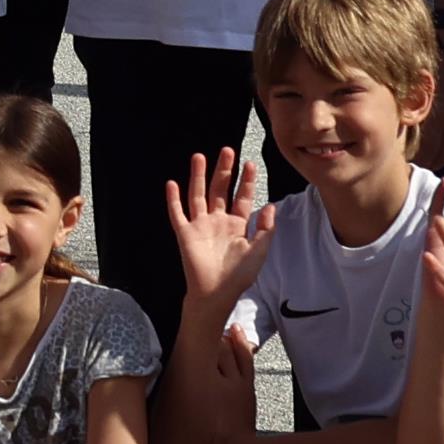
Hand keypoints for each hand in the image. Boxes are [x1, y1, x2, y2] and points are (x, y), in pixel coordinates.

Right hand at [168, 147, 272, 321]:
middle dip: (224, 171)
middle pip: (220, 190)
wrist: (217, 293)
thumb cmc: (239, 276)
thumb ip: (265, 229)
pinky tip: (172, 183)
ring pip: (198, 195)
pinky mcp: (185, 233)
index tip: (250, 163)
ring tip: (199, 157)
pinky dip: (174, 199)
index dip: (246, 181)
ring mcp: (200, 226)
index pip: (242, 197)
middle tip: (227, 151)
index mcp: (237, 225)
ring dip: (198, 177)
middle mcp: (218, 221)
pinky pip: (177, 213)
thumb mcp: (259, 251)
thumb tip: (271, 206)